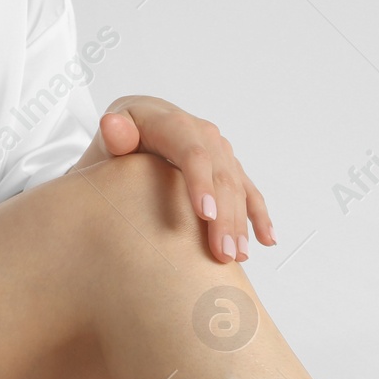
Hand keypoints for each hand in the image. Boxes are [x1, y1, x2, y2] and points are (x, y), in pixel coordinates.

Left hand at [81, 95, 274, 264]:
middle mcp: (201, 133)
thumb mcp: (110, 135)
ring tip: (237, 256)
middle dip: (225, 216)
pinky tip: (267, 240)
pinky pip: (248, 192)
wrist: (135, 129)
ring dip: (241, 223)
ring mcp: (218, 151)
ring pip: (237, 187)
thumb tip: (113, 127)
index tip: (204, 214)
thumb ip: (113, 133)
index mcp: (171, 122)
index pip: (191, 152)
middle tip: (222, 253)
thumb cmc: (119, 140)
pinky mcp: (228, 167)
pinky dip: (259, 216)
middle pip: (220, 175)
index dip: (200, 182)